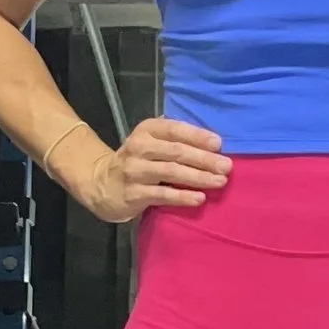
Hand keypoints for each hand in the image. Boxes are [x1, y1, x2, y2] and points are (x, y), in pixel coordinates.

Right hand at [64, 116, 231, 223]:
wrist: (101, 184)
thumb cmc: (138, 161)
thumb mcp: (151, 141)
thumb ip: (175, 138)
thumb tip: (213, 142)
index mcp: (147, 130)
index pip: (174, 129)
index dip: (197, 136)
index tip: (219, 144)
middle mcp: (139, 147)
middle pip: (176, 151)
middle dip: (204, 159)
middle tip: (227, 166)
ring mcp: (135, 170)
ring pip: (171, 172)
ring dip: (198, 177)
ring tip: (220, 181)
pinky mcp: (133, 193)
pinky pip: (162, 195)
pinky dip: (182, 197)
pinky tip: (199, 198)